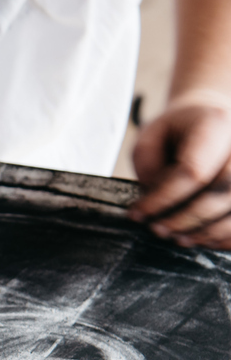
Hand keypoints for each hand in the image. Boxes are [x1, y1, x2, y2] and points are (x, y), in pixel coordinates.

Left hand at [131, 91, 230, 248]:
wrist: (212, 120)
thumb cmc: (180, 129)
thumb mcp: (151, 136)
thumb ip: (149, 165)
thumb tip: (153, 200)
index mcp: (214, 125)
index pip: (193, 171)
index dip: (162, 199)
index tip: (137, 214)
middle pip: (222, 191)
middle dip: (185, 219)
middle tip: (157, 229)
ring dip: (206, 232)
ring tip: (177, 237)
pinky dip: (224, 237)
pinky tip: (203, 239)